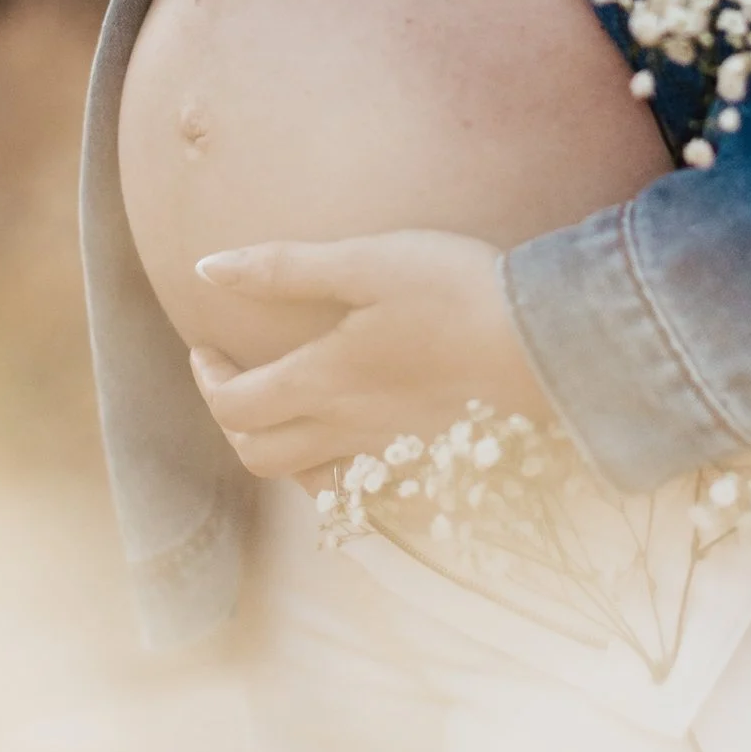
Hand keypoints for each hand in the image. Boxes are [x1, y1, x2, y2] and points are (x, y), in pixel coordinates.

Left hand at [187, 231, 554, 481]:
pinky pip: (358, 490)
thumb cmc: (453, 291)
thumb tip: (207, 268)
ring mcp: (388, 452)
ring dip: (277, 446)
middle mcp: (347, 429)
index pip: (236, 405)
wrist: (544, 343)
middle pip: (259, 454)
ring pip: (305, 478)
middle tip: (233, 375)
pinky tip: (347, 435)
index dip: (208, 380)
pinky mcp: (425, 459)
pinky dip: (331, 472)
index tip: (205, 346)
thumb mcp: (364, 261)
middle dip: (232, 417)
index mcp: (324, 381)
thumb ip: (283, 267)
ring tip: (283, 404)